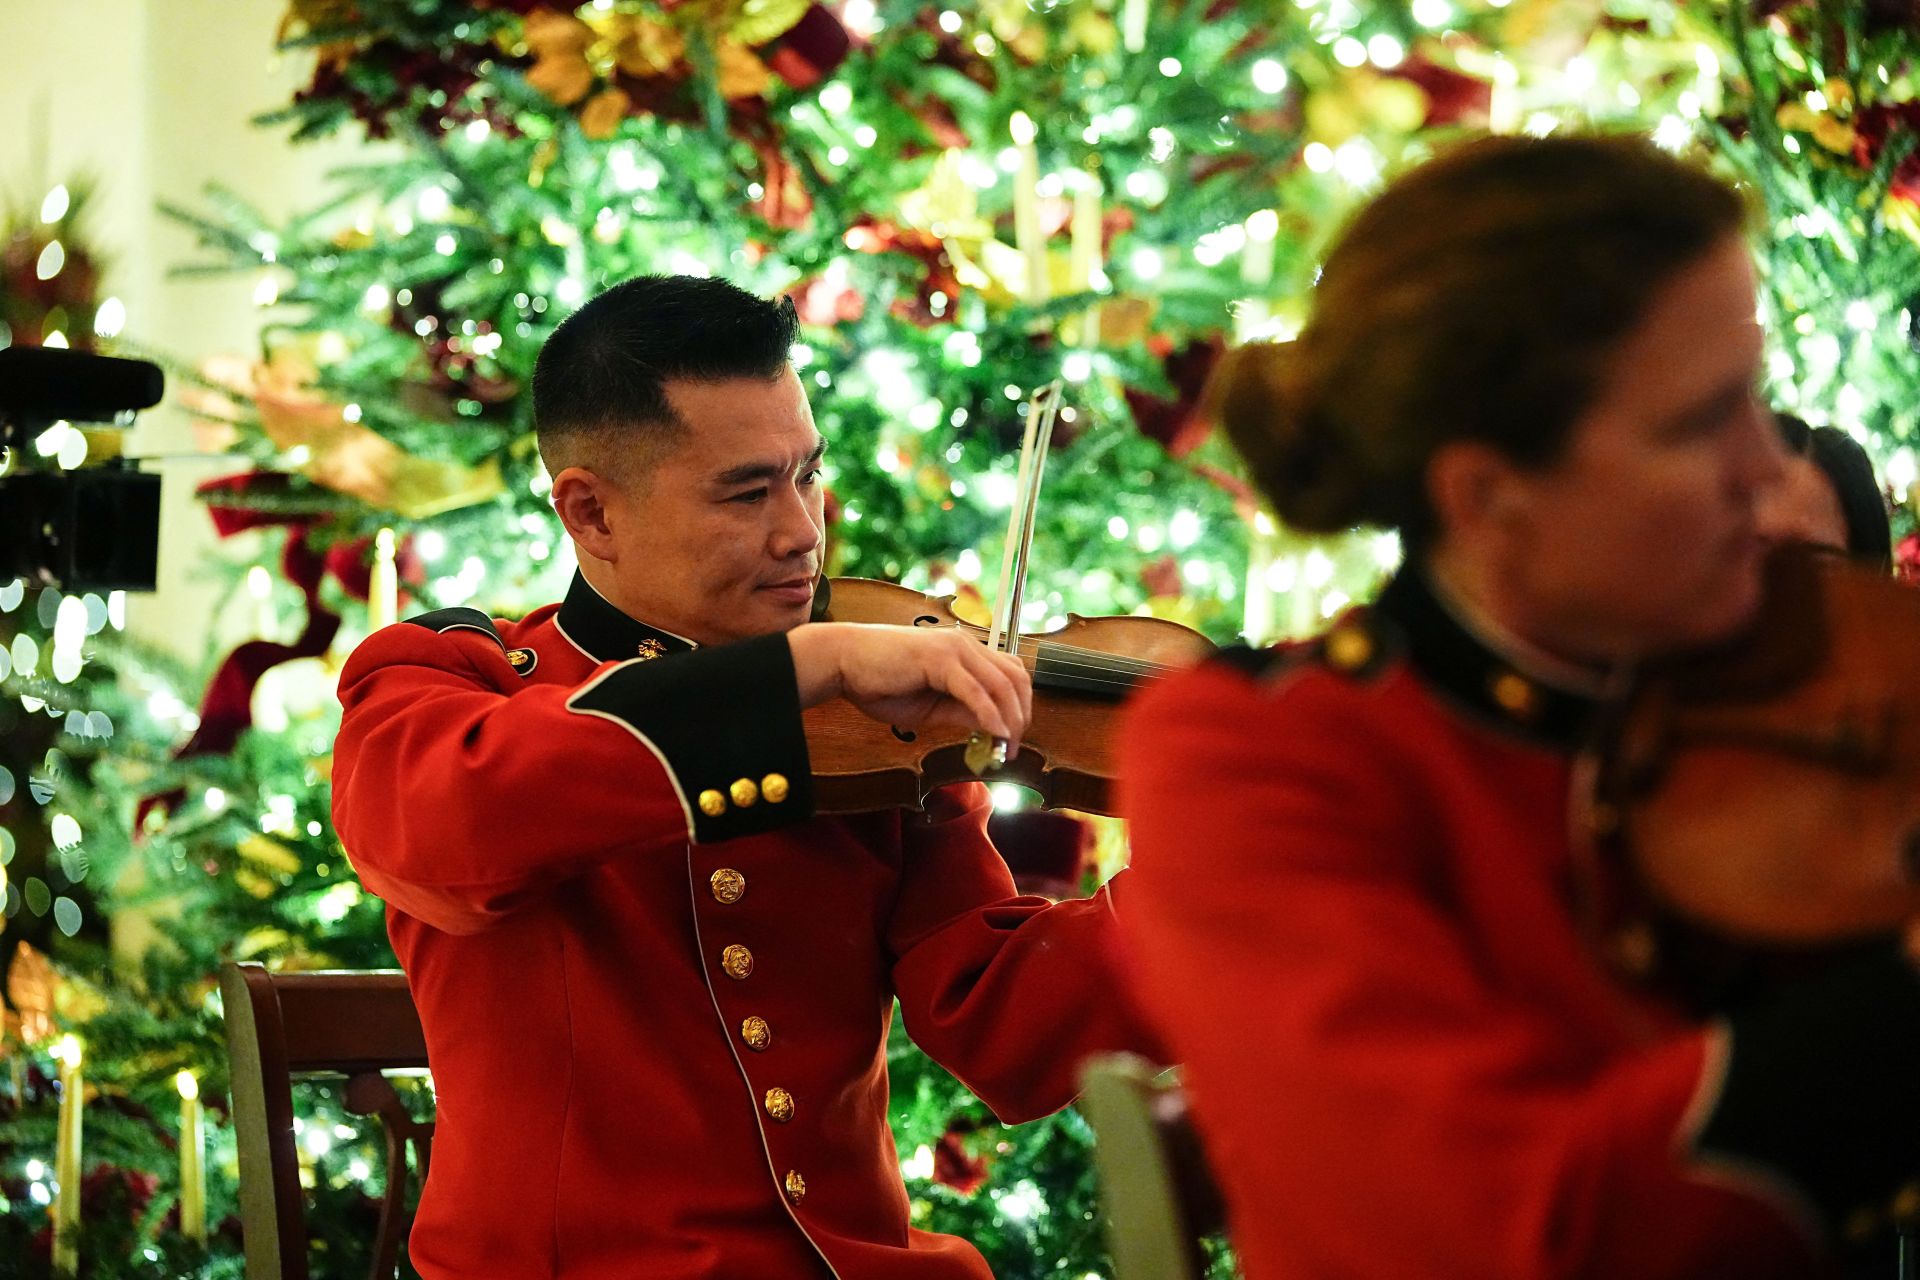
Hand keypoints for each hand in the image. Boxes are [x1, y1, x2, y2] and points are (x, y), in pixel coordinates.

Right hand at [787, 622, 1031, 752]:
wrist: (841, 661)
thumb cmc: (879, 682)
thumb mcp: (930, 707)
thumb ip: (961, 713)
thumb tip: (993, 730)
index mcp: (963, 651)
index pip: (1010, 674)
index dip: (1020, 707)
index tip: (1014, 738)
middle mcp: (964, 644)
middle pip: (1015, 678)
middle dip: (1021, 716)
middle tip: (1014, 748)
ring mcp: (953, 648)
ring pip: (1002, 684)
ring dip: (1011, 720)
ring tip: (1007, 748)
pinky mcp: (938, 659)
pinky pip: (975, 691)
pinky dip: (991, 715)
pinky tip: (996, 734)